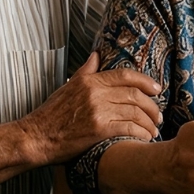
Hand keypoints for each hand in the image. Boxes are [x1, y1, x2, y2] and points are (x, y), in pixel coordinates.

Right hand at [19, 53, 162, 163]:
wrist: (36, 137)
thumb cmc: (51, 115)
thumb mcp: (67, 86)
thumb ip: (86, 71)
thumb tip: (97, 54)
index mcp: (89, 81)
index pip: (125, 75)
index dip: (146, 81)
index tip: (157, 89)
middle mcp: (95, 92)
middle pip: (135, 94)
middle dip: (152, 105)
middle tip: (158, 115)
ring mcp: (97, 110)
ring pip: (135, 112)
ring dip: (149, 122)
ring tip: (153, 129)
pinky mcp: (99, 129)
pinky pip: (129, 128)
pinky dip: (141, 133)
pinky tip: (144, 138)